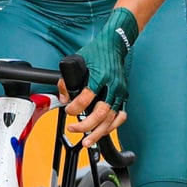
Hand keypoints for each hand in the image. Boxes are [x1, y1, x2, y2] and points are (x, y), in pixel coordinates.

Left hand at [64, 8, 137, 144]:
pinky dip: (112, 127)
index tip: (68, 111)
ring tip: (87, 141)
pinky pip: (120, 116)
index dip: (75, 107)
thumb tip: (63, 98)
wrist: (114, 45)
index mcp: (100, 75)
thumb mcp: (76, 60)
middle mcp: (112, 85)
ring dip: (98, 132)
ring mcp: (120, 91)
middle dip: (86, 125)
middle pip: (100, 113)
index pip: (86, 97)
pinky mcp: (124, 95)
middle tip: (73, 129)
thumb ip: (66, 80)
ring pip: (111, 119)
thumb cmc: (96, 52)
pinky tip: (103, 132)